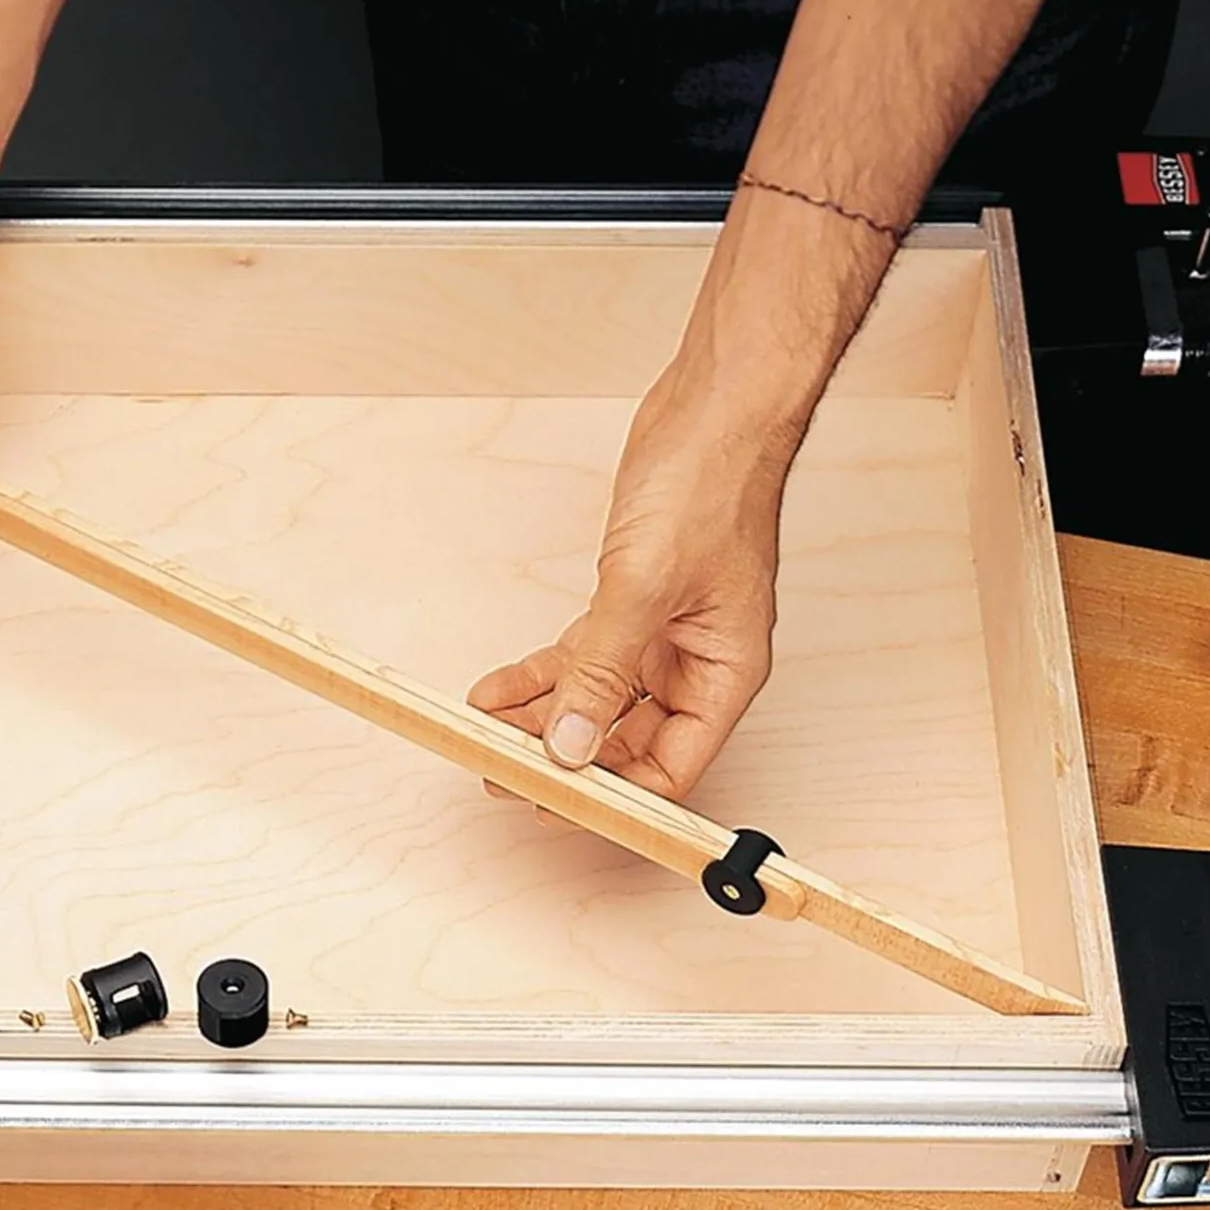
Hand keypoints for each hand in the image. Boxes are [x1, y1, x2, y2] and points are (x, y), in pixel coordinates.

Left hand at [467, 386, 791, 801]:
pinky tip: (493, 692)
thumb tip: (572, 746)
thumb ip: (603, 674)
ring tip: (483, 734)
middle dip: (563, 760)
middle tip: (500, 772)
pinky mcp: (630, 609)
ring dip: (539, 720)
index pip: (670, 769)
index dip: (613, 795)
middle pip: (628, 745)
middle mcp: (697, 666)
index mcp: (725, 675)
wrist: (712, 409)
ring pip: (596, 703)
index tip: (552, 800)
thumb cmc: (710, 484)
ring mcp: (662, 639)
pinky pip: (580, 661)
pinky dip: (537, 677)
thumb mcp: (644, 588)